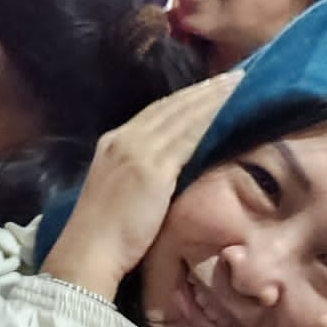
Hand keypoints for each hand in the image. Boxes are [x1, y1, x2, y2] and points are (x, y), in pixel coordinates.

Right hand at [41, 72, 241, 301]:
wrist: (89, 251)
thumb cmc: (106, 234)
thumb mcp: (120, 191)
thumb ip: (142, 174)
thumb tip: (170, 169)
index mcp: (113, 144)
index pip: (154, 113)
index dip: (183, 100)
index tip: (208, 89)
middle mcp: (123, 139)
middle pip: (169, 107)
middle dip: (201, 90)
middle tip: (231, 76)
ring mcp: (137, 150)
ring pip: (181, 115)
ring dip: (211, 97)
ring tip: (237, 83)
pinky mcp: (153, 167)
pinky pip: (187, 135)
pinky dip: (209, 118)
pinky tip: (228, 108)